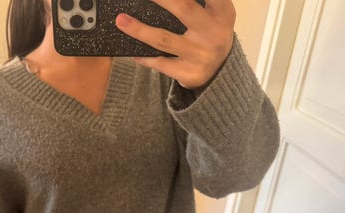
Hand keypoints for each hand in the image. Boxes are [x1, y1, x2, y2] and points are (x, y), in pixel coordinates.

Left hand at [115, 0, 235, 89]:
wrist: (221, 73)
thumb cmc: (210, 34)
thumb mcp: (214, 14)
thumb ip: (196, 2)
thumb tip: (162, 1)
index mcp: (223, 12)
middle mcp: (214, 33)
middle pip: (184, 8)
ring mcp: (201, 56)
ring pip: (164, 40)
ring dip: (139, 30)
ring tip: (121, 20)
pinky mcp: (190, 74)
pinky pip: (161, 64)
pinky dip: (145, 58)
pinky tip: (132, 53)